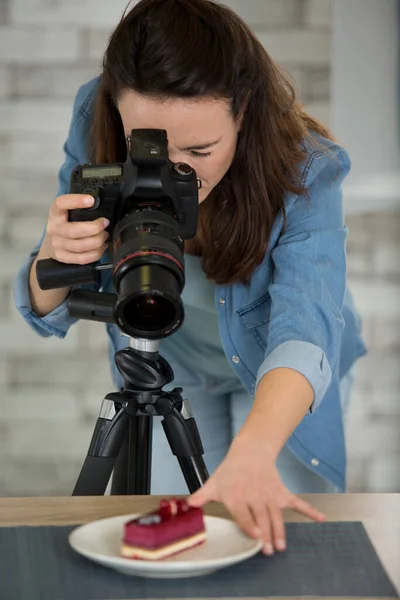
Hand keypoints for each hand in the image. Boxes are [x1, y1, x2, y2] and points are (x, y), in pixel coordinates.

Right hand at [42, 194, 109, 264]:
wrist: (49, 244)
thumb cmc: (63, 226)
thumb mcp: (65, 213)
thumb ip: (79, 209)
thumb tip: (101, 206)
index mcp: (55, 213)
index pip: (61, 203)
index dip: (76, 201)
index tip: (91, 200)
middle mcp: (54, 229)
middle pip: (75, 230)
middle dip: (95, 227)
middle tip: (105, 223)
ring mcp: (57, 244)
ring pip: (81, 246)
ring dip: (98, 241)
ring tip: (104, 235)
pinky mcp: (62, 257)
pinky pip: (82, 258)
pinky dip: (96, 253)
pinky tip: (101, 247)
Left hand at [187, 434, 325, 555]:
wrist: (250, 451)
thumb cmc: (230, 470)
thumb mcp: (213, 483)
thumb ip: (200, 496)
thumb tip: (185, 506)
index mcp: (237, 496)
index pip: (244, 513)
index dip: (251, 525)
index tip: (257, 537)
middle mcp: (255, 496)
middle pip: (262, 517)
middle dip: (267, 534)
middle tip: (271, 550)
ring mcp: (270, 494)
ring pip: (276, 515)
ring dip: (281, 530)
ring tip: (282, 545)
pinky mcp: (281, 492)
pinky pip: (297, 502)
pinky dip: (309, 510)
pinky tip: (320, 519)